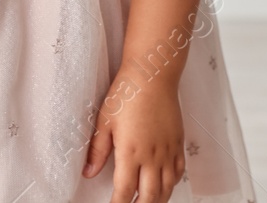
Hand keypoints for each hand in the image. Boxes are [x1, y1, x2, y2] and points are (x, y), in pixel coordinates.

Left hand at [82, 73, 184, 202]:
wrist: (152, 76)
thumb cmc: (126, 94)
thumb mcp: (104, 121)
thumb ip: (97, 151)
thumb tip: (88, 173)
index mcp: (131, 152)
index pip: (125, 191)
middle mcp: (153, 156)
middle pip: (150, 196)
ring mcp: (168, 151)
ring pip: (167, 188)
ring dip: (157, 200)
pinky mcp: (178, 143)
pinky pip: (179, 172)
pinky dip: (171, 184)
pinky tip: (164, 185)